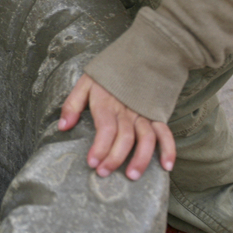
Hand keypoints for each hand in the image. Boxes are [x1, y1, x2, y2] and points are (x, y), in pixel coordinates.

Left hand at [59, 74, 175, 179]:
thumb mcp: (85, 83)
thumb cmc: (108, 74)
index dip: (100, 147)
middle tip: (104, 173)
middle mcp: (128, 111)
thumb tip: (63, 127)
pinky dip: (169, 149)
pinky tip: (167, 166)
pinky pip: (165, 133)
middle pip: (125, 137)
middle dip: (115, 157)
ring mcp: (144, 114)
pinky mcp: (156, 115)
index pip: (106, 129)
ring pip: (146, 138)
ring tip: (132, 176)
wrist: (140, 56)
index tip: (92, 163)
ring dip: (141, 158)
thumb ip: (72, 105)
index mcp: (108, 104)